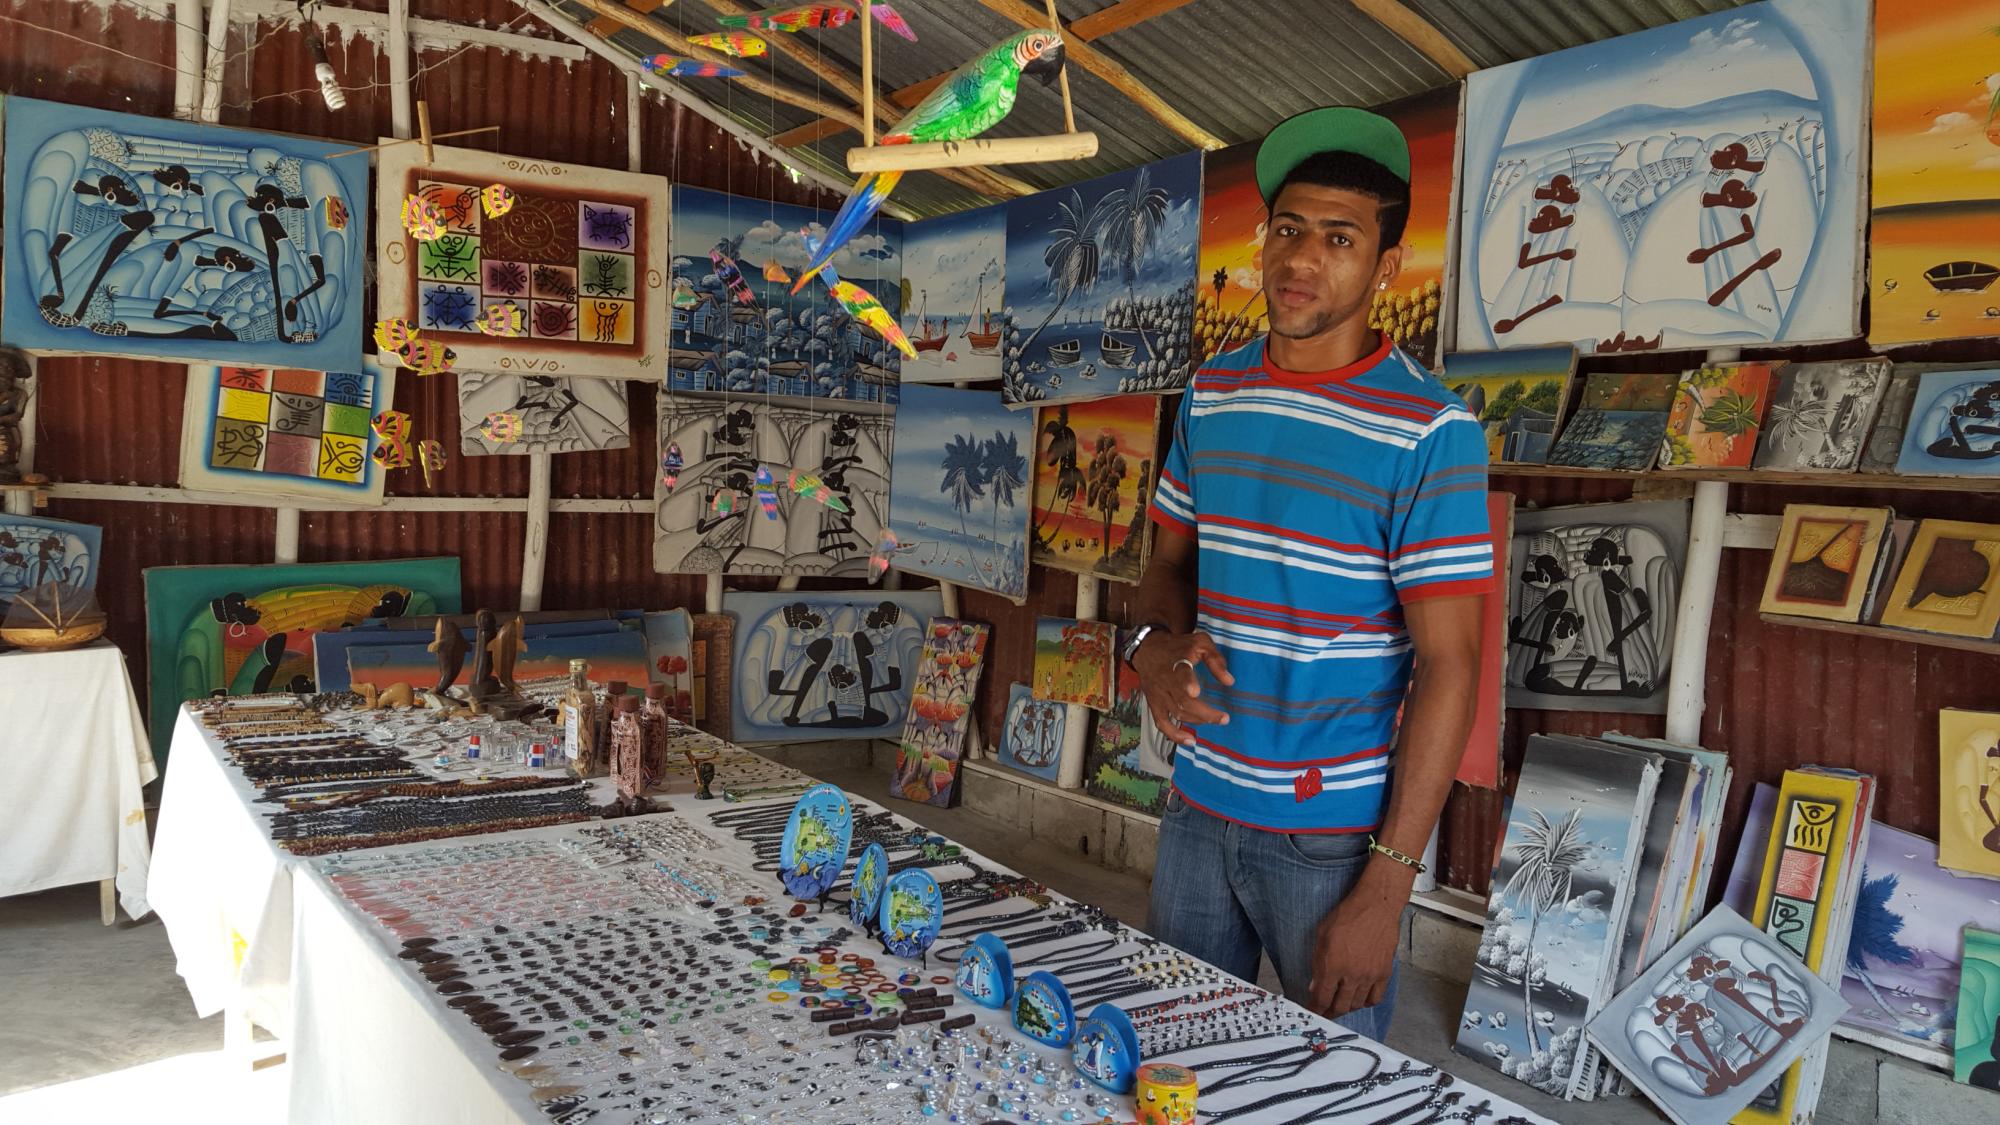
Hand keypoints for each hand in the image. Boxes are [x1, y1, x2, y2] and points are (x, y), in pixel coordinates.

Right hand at [1131, 630, 1232, 744]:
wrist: (1147, 649)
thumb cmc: (1178, 646)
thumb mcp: (1200, 642)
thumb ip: (1215, 660)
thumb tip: (1229, 681)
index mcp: (1177, 662)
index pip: (1180, 673)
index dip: (1186, 682)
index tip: (1195, 691)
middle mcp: (1166, 680)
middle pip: (1183, 701)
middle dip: (1205, 713)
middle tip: (1224, 718)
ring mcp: (1158, 695)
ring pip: (1176, 713)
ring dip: (1197, 721)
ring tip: (1215, 720)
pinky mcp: (1154, 704)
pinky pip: (1161, 723)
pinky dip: (1174, 735)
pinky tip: (1189, 740)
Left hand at [1307, 877, 1401, 1018]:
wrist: (1376, 906)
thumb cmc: (1347, 915)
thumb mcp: (1321, 935)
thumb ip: (1317, 963)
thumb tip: (1315, 985)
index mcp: (1333, 965)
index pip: (1321, 999)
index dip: (1315, 1009)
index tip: (1312, 1012)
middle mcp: (1352, 975)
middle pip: (1339, 1007)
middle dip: (1329, 1013)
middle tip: (1324, 1012)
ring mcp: (1370, 976)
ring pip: (1356, 1005)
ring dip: (1346, 1008)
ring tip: (1340, 1004)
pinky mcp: (1384, 973)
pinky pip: (1375, 998)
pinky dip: (1365, 1002)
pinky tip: (1359, 998)